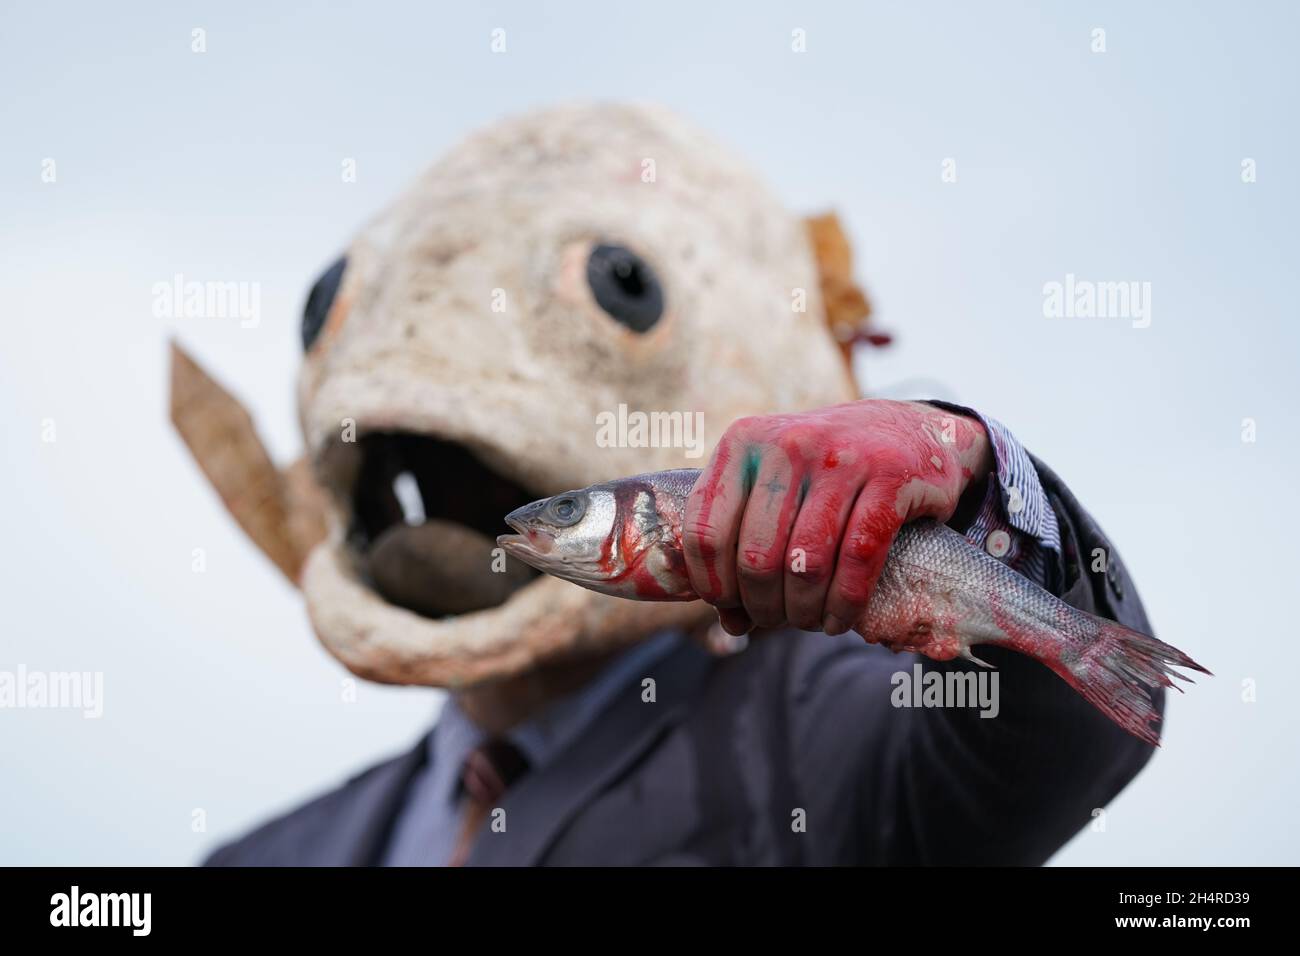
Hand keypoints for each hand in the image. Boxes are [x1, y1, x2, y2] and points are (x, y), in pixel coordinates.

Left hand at [682, 399, 992, 635]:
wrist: (910, 432)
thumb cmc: (826, 475)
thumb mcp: (775, 491)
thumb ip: (744, 548)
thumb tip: (730, 623)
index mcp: (743, 443)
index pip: (706, 532)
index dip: (714, 585)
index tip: (732, 607)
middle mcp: (788, 443)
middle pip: (757, 557)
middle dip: (765, 606)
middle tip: (779, 620)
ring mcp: (841, 457)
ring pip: (806, 563)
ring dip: (805, 611)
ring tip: (810, 621)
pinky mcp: (891, 476)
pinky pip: (858, 557)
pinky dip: (846, 602)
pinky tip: (840, 618)